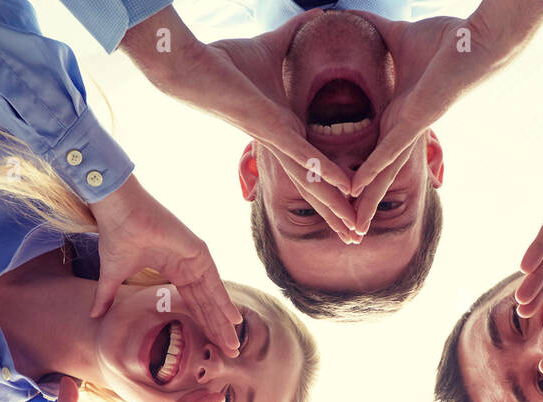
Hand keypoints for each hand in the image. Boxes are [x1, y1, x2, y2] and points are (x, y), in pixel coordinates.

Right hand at [86, 175, 239, 353]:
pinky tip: (234, 318)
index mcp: (173, 270)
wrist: (118, 213)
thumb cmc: (116, 237)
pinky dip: (224, 301)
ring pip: (213, 297)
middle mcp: (188, 266)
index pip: (192, 304)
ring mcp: (195, 259)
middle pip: (206, 305)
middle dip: (217, 329)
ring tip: (234, 344)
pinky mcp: (198, 252)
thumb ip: (108, 297)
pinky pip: (214, 282)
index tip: (211, 346)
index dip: (201, 325)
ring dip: (224, 321)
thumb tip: (93, 316)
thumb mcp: (112, 276)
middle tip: (230, 353)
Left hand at [125, 9, 358, 241]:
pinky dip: (325, 171)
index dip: (332, 189)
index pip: (313, 167)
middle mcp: (279, 143)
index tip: (351, 204)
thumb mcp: (270, 47)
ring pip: (311, 181)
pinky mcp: (266, 128)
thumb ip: (296, 35)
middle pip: (313, 186)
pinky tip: (344, 187)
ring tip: (352, 231)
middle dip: (335, 213)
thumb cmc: (220, 60)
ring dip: (334, 207)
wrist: (188, 65)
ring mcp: (273, 139)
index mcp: (281, 131)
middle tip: (354, 238)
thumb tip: (320, 13)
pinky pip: (302, 154)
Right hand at [343, 14, 465, 232]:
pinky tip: (359, 188)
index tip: (340, 193)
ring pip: (384, 171)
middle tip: (350, 230)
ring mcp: (413, 126)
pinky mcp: (421, 118)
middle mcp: (405, 127)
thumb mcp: (399, 38)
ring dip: (368, 200)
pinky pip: (392, 148)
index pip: (373, 151)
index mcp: (400, 113)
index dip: (358, 174)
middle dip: (364, 203)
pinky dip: (375, 168)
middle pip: (379, 173)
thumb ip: (373, 31)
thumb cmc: (450, 40)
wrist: (481, 39)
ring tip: (354, 226)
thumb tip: (347, 15)